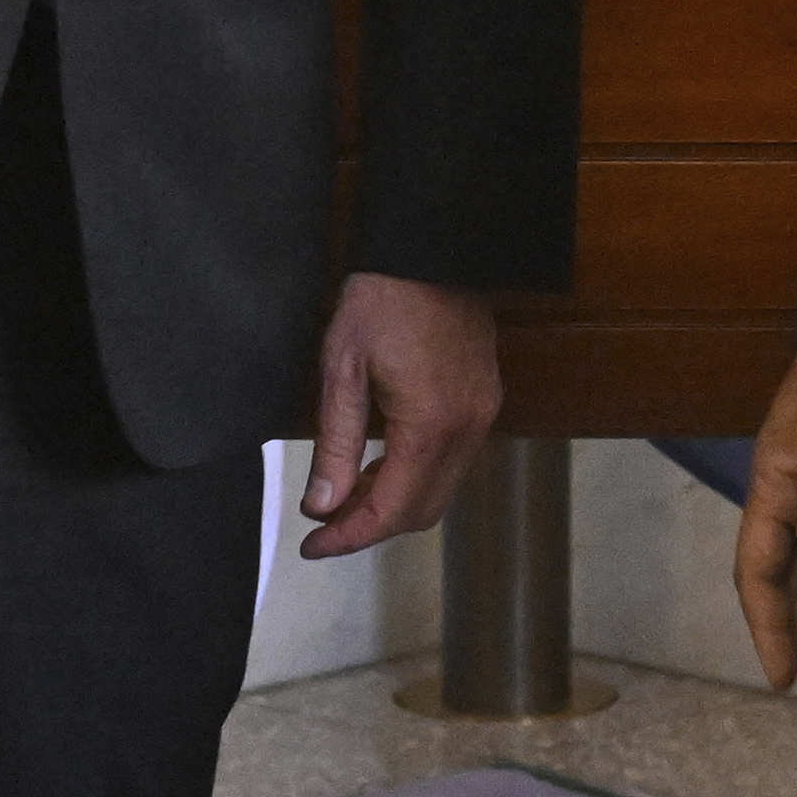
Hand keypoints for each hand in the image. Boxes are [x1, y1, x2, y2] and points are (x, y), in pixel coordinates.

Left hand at [297, 273, 501, 556]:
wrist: (434, 248)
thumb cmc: (383, 298)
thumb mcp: (343, 368)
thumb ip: (335, 444)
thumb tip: (322, 506)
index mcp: (430, 425)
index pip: (391, 510)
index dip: (349, 537)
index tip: (313, 547)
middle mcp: (466, 430)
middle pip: (422, 511)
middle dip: (371, 528)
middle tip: (322, 528)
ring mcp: (481, 415)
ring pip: (440, 491)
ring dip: (394, 505)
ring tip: (343, 499)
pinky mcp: (484, 401)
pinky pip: (452, 463)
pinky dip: (416, 479)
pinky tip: (380, 466)